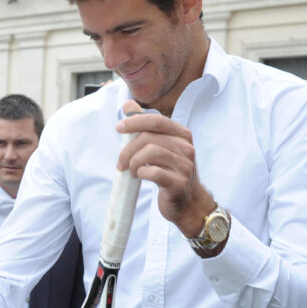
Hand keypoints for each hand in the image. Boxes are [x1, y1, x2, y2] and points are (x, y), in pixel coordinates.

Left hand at [115, 101, 215, 240]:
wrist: (188, 203)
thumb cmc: (170, 172)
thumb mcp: (160, 147)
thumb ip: (144, 126)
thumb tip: (127, 105)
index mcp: (182, 135)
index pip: (156, 120)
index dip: (135, 121)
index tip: (119, 128)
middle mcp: (187, 148)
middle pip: (149, 138)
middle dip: (128, 150)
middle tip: (121, 163)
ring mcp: (185, 166)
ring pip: (150, 153)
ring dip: (132, 162)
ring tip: (131, 171)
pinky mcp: (179, 184)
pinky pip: (153, 172)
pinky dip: (140, 173)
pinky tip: (140, 177)